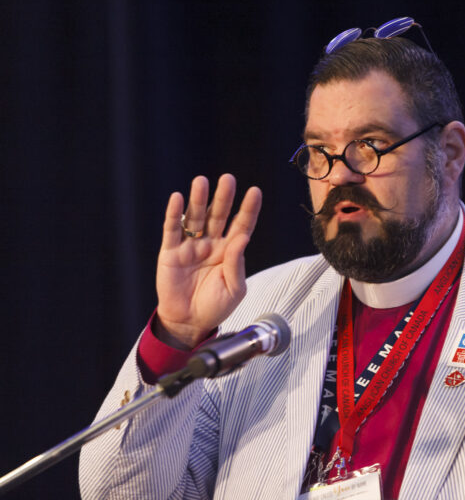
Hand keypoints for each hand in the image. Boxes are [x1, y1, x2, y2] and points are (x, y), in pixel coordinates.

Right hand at [155, 174, 261, 348]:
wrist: (189, 323)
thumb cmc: (214, 307)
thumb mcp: (234, 290)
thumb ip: (236, 265)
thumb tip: (241, 239)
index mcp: (230, 252)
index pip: (241, 226)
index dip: (248, 209)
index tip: (255, 192)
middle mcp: (211, 244)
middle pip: (219, 215)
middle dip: (223, 197)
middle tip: (228, 179)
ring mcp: (191, 246)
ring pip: (195, 218)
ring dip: (198, 199)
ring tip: (201, 182)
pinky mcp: (171, 252)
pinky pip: (172, 230)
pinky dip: (174, 214)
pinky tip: (178, 199)